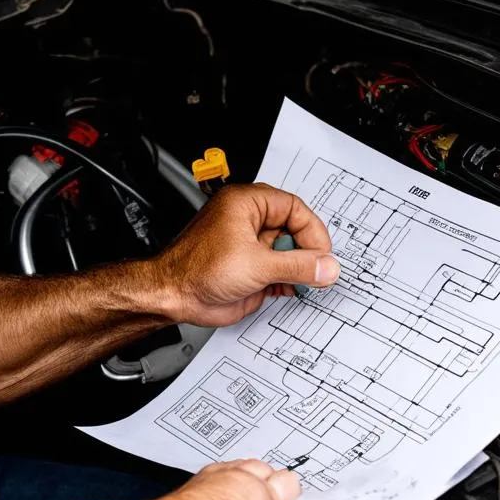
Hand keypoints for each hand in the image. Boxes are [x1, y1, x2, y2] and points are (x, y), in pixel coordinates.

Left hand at [154, 183, 339, 326]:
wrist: (173, 296)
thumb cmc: (195, 269)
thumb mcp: (257, 265)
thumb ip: (297, 266)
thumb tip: (326, 266)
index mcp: (246, 203)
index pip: (293, 208)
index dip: (312, 230)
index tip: (322, 253)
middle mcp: (248, 221)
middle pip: (294, 229)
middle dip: (307, 251)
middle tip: (318, 269)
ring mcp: (250, 245)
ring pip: (288, 252)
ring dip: (300, 268)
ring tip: (308, 281)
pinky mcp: (250, 268)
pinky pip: (280, 270)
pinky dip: (290, 280)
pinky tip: (293, 289)